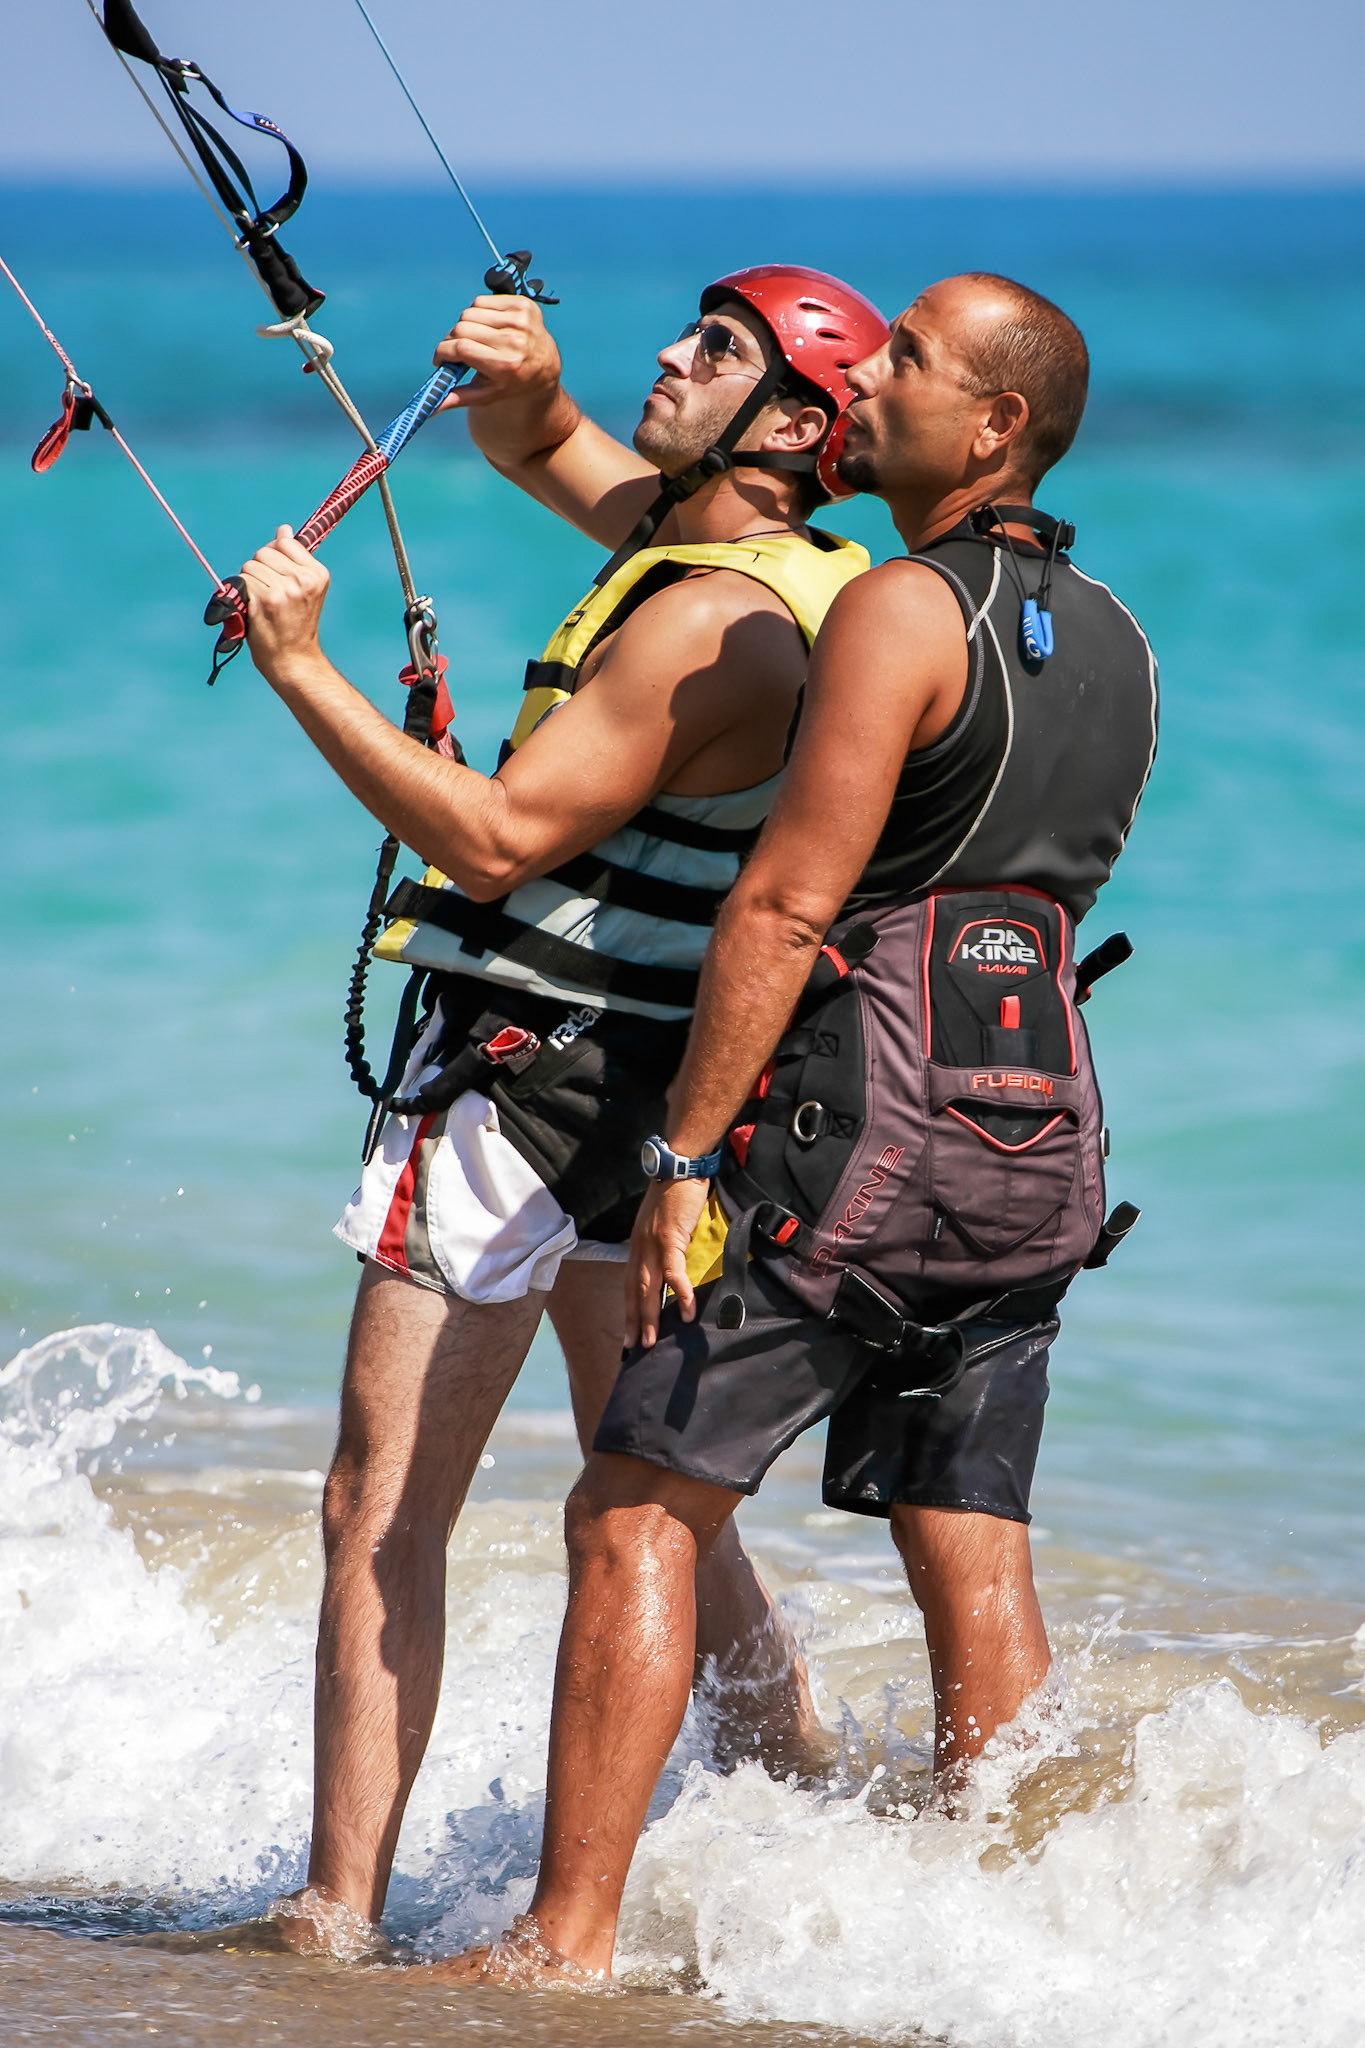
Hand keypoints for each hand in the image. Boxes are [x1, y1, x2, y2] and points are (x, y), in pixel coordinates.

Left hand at [239, 527, 329, 682]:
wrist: (293, 660)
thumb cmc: (295, 624)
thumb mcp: (303, 589)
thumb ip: (292, 558)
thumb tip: (283, 529)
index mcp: (317, 573)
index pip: (284, 542)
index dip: (274, 556)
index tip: (279, 577)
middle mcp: (304, 579)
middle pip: (264, 551)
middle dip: (260, 569)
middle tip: (270, 594)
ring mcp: (285, 589)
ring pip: (250, 565)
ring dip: (249, 582)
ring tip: (263, 603)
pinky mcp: (266, 600)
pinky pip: (243, 581)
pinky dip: (242, 594)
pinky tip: (255, 609)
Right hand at [432, 294, 561, 409]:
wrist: (544, 366)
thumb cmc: (511, 382)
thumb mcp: (487, 395)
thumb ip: (458, 398)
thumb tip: (431, 407)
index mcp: (506, 365)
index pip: (461, 348)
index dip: (443, 351)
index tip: (439, 358)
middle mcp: (516, 341)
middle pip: (462, 327)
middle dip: (452, 339)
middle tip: (456, 350)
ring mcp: (521, 320)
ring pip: (470, 311)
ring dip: (466, 325)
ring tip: (476, 338)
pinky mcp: (524, 305)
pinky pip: (483, 301)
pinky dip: (479, 312)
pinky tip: (488, 326)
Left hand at [626, 1176, 709, 1350]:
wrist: (679, 1166)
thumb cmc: (676, 1193)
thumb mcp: (664, 1223)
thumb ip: (665, 1244)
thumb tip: (673, 1263)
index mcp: (638, 1245)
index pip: (630, 1282)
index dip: (629, 1308)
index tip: (629, 1330)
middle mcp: (639, 1247)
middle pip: (634, 1290)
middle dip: (633, 1320)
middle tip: (633, 1347)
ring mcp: (652, 1244)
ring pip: (648, 1287)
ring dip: (649, 1316)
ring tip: (651, 1340)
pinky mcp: (669, 1239)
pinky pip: (673, 1272)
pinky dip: (678, 1293)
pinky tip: (684, 1312)